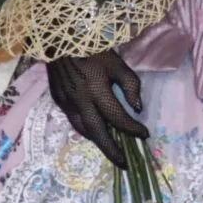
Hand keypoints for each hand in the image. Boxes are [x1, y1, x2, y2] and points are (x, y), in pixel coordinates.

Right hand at [44, 50, 147, 169]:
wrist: (59, 38)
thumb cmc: (92, 49)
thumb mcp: (117, 62)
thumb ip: (131, 85)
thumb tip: (137, 108)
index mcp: (96, 89)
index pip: (117, 117)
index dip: (132, 128)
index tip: (145, 134)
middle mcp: (79, 100)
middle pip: (97, 133)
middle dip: (112, 151)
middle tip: (124, 164)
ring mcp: (66, 102)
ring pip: (83, 130)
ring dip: (98, 142)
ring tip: (112, 150)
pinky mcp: (58, 100)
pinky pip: (74, 121)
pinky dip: (87, 129)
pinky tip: (96, 131)